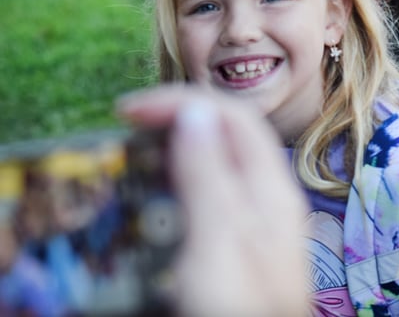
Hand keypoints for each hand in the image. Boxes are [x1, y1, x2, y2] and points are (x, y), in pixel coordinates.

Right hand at [118, 85, 308, 316]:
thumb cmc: (239, 308)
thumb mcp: (220, 241)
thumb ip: (210, 177)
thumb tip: (195, 113)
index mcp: (269, 190)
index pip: (232, 116)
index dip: (183, 102)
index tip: (129, 111)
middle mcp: (266, 200)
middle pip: (226, 136)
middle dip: (178, 120)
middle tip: (129, 131)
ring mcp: (254, 225)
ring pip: (217, 164)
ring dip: (178, 149)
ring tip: (137, 156)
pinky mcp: (237, 249)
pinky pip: (210, 197)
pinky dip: (180, 183)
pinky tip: (158, 198)